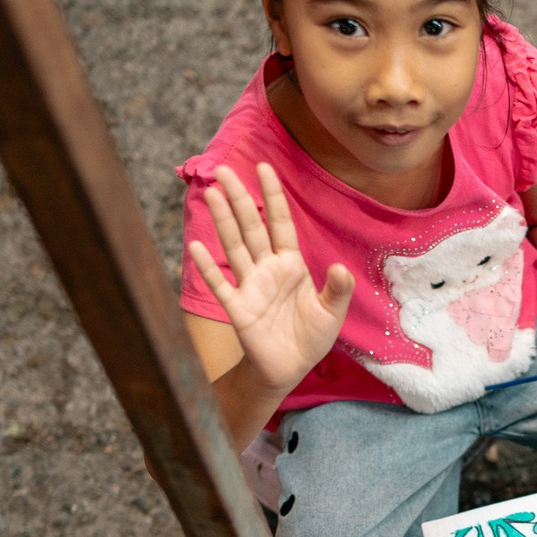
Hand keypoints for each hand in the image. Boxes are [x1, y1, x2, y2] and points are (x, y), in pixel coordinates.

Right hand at [187, 162, 353, 391]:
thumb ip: (338, 290)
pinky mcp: (238, 309)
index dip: (273, 196)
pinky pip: (221, 285)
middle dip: (240, 199)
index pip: (280, 223)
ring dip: (223, 221)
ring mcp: (250, 287)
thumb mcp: (332, 313)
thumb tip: (340, 268)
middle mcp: (267, 269)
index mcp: (291, 265)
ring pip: (234, 247)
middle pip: (251, 227)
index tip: (265, 167)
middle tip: (224, 169)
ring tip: (212, 193)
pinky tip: (196, 247)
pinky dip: (209, 267)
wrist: (290, 369)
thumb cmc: (310, 337)